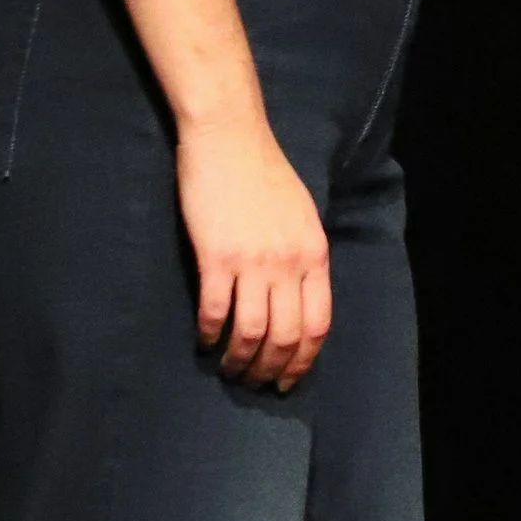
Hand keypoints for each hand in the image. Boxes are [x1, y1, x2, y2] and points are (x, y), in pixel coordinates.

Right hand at [176, 111, 331, 389]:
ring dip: (238, 360)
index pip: (317, 325)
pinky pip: (215, 310)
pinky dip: (209, 333)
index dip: (303, 360)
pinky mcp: (215, 256)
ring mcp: (252, 261)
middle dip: (270, 370)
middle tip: (254, 383)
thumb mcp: (302, 216)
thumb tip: (299, 300)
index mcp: (314, 254)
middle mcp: (289, 263)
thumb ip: (304, 258)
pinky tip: (203, 340)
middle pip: (285, 337)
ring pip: (250, 332)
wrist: (229, 137)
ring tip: (228, 369)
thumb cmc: (265, 173)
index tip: (288, 379)